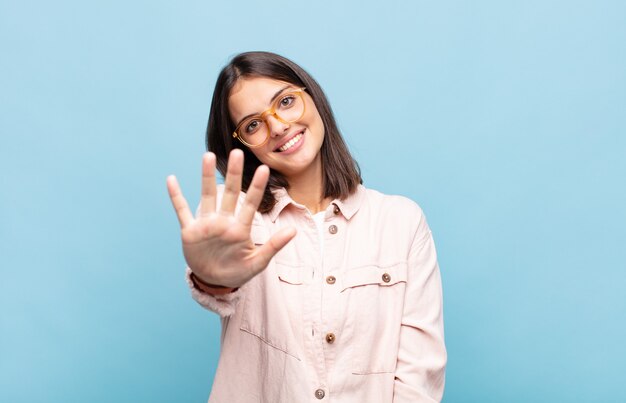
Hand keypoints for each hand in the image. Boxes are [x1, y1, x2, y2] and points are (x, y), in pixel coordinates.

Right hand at [166, 149, 295, 287]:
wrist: (214, 282)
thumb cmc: (238, 271)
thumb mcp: (258, 262)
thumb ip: (273, 246)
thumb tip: (294, 231)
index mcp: (240, 228)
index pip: (250, 204)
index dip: (256, 187)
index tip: (264, 169)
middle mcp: (223, 221)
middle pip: (229, 193)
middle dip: (233, 174)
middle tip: (237, 152)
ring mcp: (206, 225)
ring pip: (207, 196)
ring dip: (205, 177)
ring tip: (207, 155)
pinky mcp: (190, 231)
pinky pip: (182, 211)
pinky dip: (176, 196)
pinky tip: (171, 180)